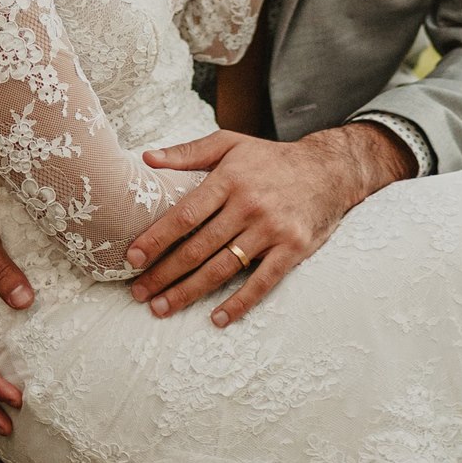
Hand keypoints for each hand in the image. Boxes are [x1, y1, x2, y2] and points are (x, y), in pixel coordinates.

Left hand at [123, 123, 412, 326]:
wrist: (329, 170)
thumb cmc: (271, 158)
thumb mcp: (229, 144)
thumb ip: (188, 153)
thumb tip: (146, 157)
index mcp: (228, 180)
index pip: (184, 215)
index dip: (156, 239)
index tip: (133, 258)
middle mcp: (248, 206)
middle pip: (198, 247)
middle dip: (165, 273)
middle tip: (138, 292)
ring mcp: (272, 230)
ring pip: (223, 268)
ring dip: (190, 291)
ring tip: (162, 307)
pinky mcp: (293, 249)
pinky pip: (262, 282)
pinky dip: (239, 303)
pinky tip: (217, 319)